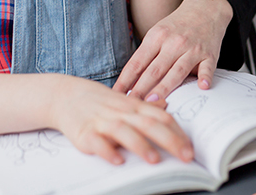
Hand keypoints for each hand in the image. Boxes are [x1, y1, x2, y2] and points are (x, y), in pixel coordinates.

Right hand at [51, 76, 192, 165]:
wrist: (64, 95)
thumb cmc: (99, 101)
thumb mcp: (124, 101)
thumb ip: (146, 107)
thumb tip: (168, 108)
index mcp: (133, 106)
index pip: (161, 117)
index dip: (178, 132)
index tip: (191, 147)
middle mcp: (121, 113)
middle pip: (149, 124)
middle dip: (169, 140)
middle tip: (186, 156)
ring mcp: (102, 122)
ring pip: (125, 132)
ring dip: (141, 145)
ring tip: (155, 160)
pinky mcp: (85, 133)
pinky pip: (97, 142)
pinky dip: (107, 151)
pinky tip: (117, 161)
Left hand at [113, 0, 232, 101]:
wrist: (205, 9)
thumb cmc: (176, 26)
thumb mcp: (157, 34)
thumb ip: (146, 56)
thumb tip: (129, 82)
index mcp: (156, 37)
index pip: (137, 63)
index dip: (125, 80)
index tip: (117, 95)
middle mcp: (173, 42)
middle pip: (154, 70)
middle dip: (141, 88)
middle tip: (131, 104)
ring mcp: (192, 48)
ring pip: (177, 71)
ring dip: (165, 86)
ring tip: (154, 101)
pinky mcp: (209, 54)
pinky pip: (207, 67)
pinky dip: (205, 76)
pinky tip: (202, 86)